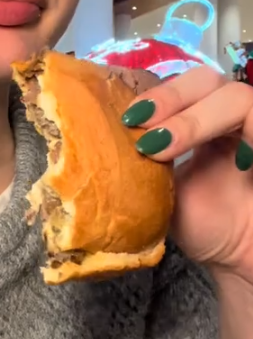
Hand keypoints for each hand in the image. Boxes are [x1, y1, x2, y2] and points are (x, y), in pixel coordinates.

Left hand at [120, 66, 252, 285]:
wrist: (241, 259)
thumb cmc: (205, 228)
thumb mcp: (162, 189)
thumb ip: (143, 158)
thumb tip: (99, 138)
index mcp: (202, 121)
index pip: (181, 87)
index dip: (156, 93)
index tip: (126, 117)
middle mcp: (230, 117)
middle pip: (205, 79)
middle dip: (170, 95)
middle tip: (139, 122)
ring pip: (233, 95)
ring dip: (192, 118)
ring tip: (161, 145)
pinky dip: (236, 129)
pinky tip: (218, 156)